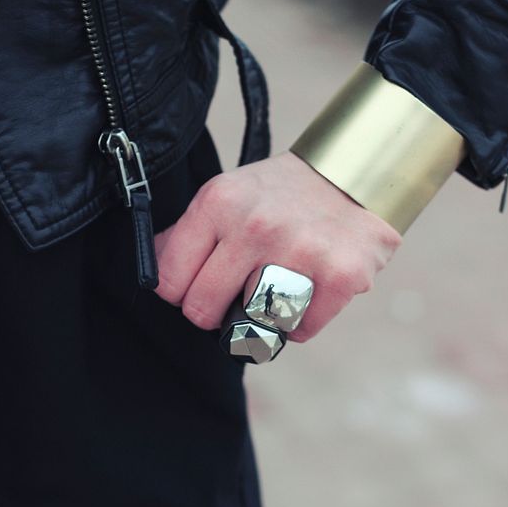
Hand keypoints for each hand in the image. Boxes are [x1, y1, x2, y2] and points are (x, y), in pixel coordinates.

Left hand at [153, 150, 401, 342]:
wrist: (353, 176)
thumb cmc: (281, 195)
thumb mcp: (227, 195)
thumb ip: (187, 233)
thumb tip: (154, 270)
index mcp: (219, 204)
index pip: (169, 282)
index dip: (181, 293)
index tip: (199, 286)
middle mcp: (256, 226)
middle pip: (203, 311)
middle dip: (214, 313)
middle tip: (235, 295)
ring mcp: (300, 252)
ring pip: (253, 325)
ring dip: (261, 317)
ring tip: (275, 289)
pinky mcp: (340, 276)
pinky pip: (299, 329)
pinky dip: (300, 322)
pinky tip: (307, 292)